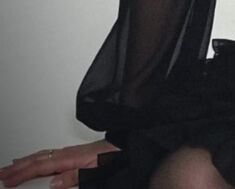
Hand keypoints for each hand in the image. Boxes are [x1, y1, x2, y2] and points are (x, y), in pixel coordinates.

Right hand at [0, 140, 118, 187]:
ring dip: (24, 162)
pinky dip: (36, 158)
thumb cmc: (113, 157)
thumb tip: (53, 183)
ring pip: (41, 156)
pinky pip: (48, 155)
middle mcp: (68, 153)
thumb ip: (74, 177)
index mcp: (70, 158)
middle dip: (17, 168)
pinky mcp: (73, 154)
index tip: (6, 180)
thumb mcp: (95, 170)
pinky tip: (33, 160)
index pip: (40, 166)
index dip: (21, 174)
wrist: (126, 146)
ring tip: (10, 167)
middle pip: (37, 160)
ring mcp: (69, 152)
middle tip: (1, 174)